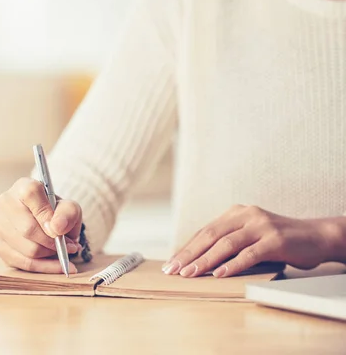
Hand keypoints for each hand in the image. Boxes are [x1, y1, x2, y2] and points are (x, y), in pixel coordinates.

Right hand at [0, 177, 82, 273]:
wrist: (43, 220)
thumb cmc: (55, 212)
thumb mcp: (69, 207)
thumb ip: (68, 213)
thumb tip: (56, 228)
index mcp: (22, 186)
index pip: (31, 195)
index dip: (47, 215)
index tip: (60, 231)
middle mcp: (5, 203)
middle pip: (28, 229)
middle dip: (53, 243)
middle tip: (71, 247)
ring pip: (27, 250)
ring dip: (50, 256)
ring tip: (64, 253)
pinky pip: (22, 263)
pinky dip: (43, 267)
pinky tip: (57, 265)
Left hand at [162, 204, 342, 277]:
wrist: (316, 236)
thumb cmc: (279, 240)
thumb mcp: (250, 235)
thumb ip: (229, 241)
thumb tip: (198, 259)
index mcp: (236, 213)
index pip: (205, 231)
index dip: (186, 247)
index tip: (171, 263)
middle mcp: (246, 215)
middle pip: (210, 235)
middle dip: (189, 254)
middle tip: (173, 269)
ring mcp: (261, 226)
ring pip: (226, 244)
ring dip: (206, 260)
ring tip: (191, 273)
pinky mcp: (275, 240)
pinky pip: (249, 254)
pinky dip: (232, 265)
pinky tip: (219, 275)